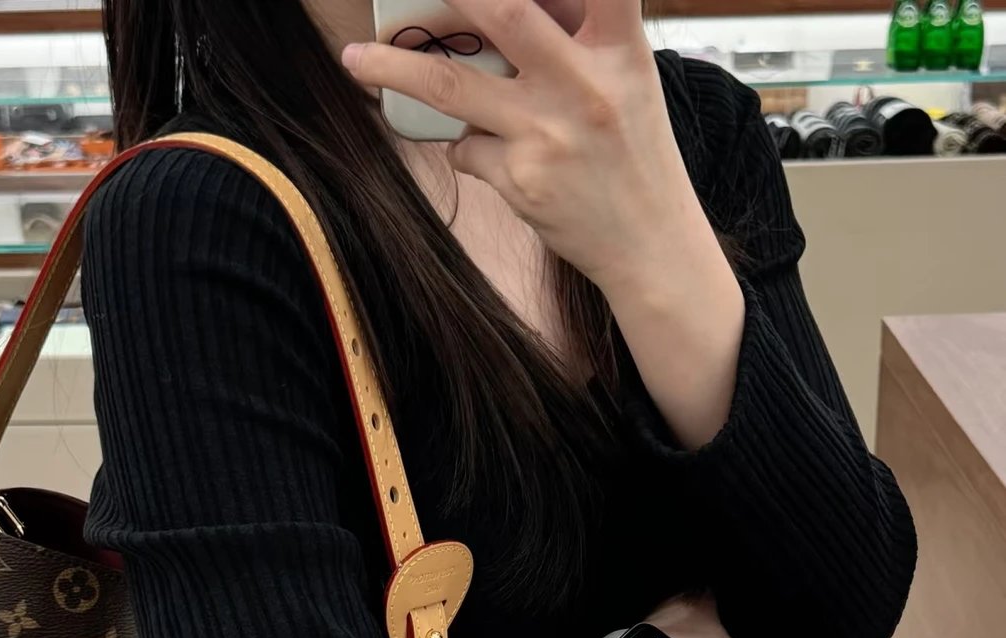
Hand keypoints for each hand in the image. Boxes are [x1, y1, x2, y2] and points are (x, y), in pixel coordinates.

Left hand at [341, 0, 704, 293]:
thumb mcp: (628, 79)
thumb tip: (498, 14)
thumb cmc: (635, 155)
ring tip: (357, 58)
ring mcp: (546, 133)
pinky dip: (466, 144)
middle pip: (502, 12)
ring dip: (394, 68)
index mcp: (620, 48)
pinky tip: (489, 151)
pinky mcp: (520, 180)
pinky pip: (466, 147)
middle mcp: (583, 84)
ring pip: (450, 86)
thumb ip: (580, 37)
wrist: (649, 244)